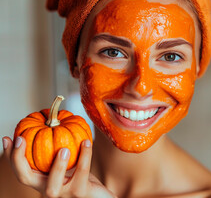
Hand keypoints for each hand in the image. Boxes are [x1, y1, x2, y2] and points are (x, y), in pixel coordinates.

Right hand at [2, 136, 116, 197]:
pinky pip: (82, 174)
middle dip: (18, 159)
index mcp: (43, 180)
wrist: (98, 194)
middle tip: (20, 139)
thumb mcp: (67, 161)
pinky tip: (86, 142)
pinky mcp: (81, 193)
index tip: (8, 138)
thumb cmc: (81, 176)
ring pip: (53, 187)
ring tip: (64, 149)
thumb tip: (50, 123)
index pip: (21, 170)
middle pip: (26, 179)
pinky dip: (85, 156)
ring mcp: (64, 195)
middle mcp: (48, 189)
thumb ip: (58, 149)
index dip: (11, 155)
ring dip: (57, 166)